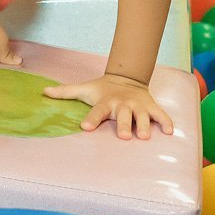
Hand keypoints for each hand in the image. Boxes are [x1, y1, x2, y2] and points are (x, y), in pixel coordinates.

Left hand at [42, 74, 173, 140]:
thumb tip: (43, 92)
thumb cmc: (102, 89)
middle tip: (123, 136)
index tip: (86, 127)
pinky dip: (166, 122)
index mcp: (105, 102)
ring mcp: (138, 106)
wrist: (127, 78)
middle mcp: (122, 104)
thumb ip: (65, 92)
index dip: (91, 119)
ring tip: (144, 136)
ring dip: (144, 125)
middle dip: (123, 125)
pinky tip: (171, 131)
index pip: (96, 111)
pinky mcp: (151, 107)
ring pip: (142, 116)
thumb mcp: (84, 89)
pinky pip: (161, 114)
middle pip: (123, 116)